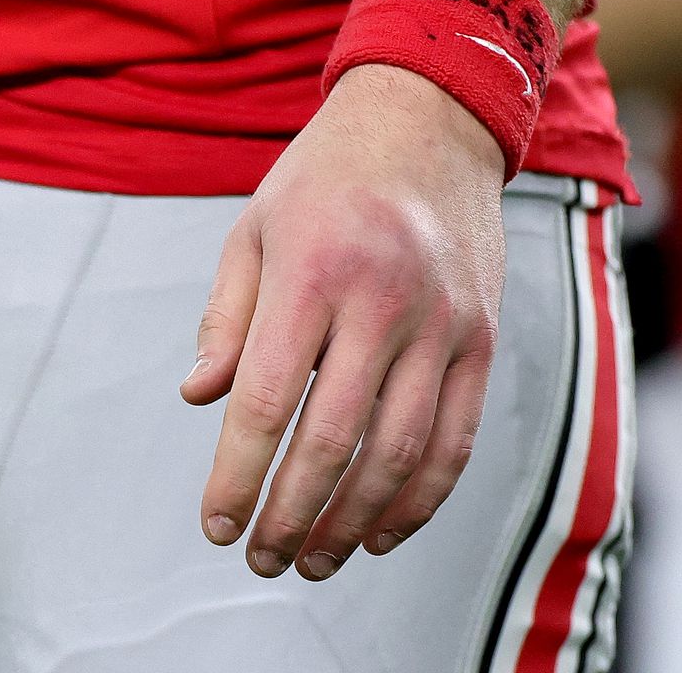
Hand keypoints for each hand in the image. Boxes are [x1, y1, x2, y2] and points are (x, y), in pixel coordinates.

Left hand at [180, 64, 505, 580]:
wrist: (428, 123)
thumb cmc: (323, 179)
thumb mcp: (254, 230)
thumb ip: (227, 319)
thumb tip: (200, 400)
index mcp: (313, 273)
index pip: (268, 401)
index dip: (237, 474)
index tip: (216, 523)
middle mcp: (384, 302)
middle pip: (332, 442)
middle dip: (290, 515)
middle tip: (260, 556)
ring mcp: (443, 324)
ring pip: (400, 454)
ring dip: (353, 522)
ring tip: (315, 559)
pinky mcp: (481, 339)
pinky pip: (457, 439)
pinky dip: (421, 499)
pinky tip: (382, 531)